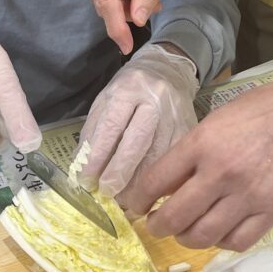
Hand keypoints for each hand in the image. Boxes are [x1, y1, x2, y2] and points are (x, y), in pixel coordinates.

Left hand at [77, 43, 198, 200]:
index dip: (98, 157)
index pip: (111, 127)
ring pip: (159, 155)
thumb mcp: (106, 99)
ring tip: (126, 202)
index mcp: (128, 90)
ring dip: (141, 183)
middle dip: (120, 173)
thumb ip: (94, 132)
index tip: (87, 181)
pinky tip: (151, 194)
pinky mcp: (190, 127)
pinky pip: (175, 159)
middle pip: (137, 142)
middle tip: (107, 195)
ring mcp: (175, 114)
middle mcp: (154, 100)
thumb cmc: (131, 89)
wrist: (169, 70)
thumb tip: (82, 168)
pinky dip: (162, 179)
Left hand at [121, 74, 272, 251]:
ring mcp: (250, 195)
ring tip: (187, 229)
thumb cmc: (255, 113)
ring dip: (187, 238)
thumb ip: (187, 156)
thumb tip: (161, 190)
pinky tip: (219, 230)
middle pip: (175, 217)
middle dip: (158, 226)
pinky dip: (222, 241)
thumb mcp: (212, 123)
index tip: (136, 207)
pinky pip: (237, 242)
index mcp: (202, 143)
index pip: (155, 182)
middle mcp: (223, 172)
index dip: (139, 201)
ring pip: (204, 237)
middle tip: (157, 224)